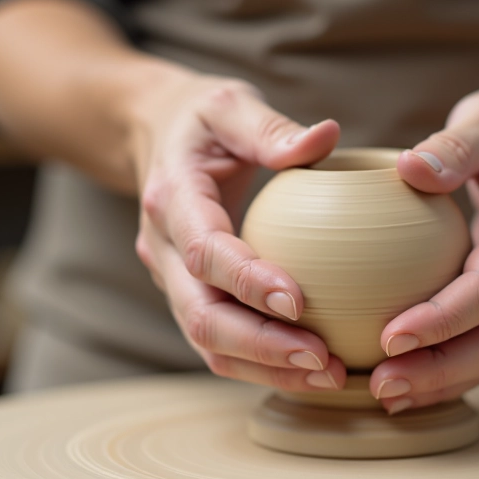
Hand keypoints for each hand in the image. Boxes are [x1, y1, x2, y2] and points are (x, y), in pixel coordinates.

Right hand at [127, 66, 347, 391]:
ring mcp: (170, 278)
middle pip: (201, 316)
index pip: (204, 251)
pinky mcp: (187, 295)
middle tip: (322, 358)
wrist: (152, 135)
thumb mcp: (230, 104)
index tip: (298, 302)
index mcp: (171, 197)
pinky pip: (218, 342)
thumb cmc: (200, 118)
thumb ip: (270, 127)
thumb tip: (324, 138)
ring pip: (207, 342)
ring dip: (265, 366)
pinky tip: (310, 368)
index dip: (247, 281)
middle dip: (261, 345)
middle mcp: (161, 248)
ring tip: (327, 374)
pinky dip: (261, 363)